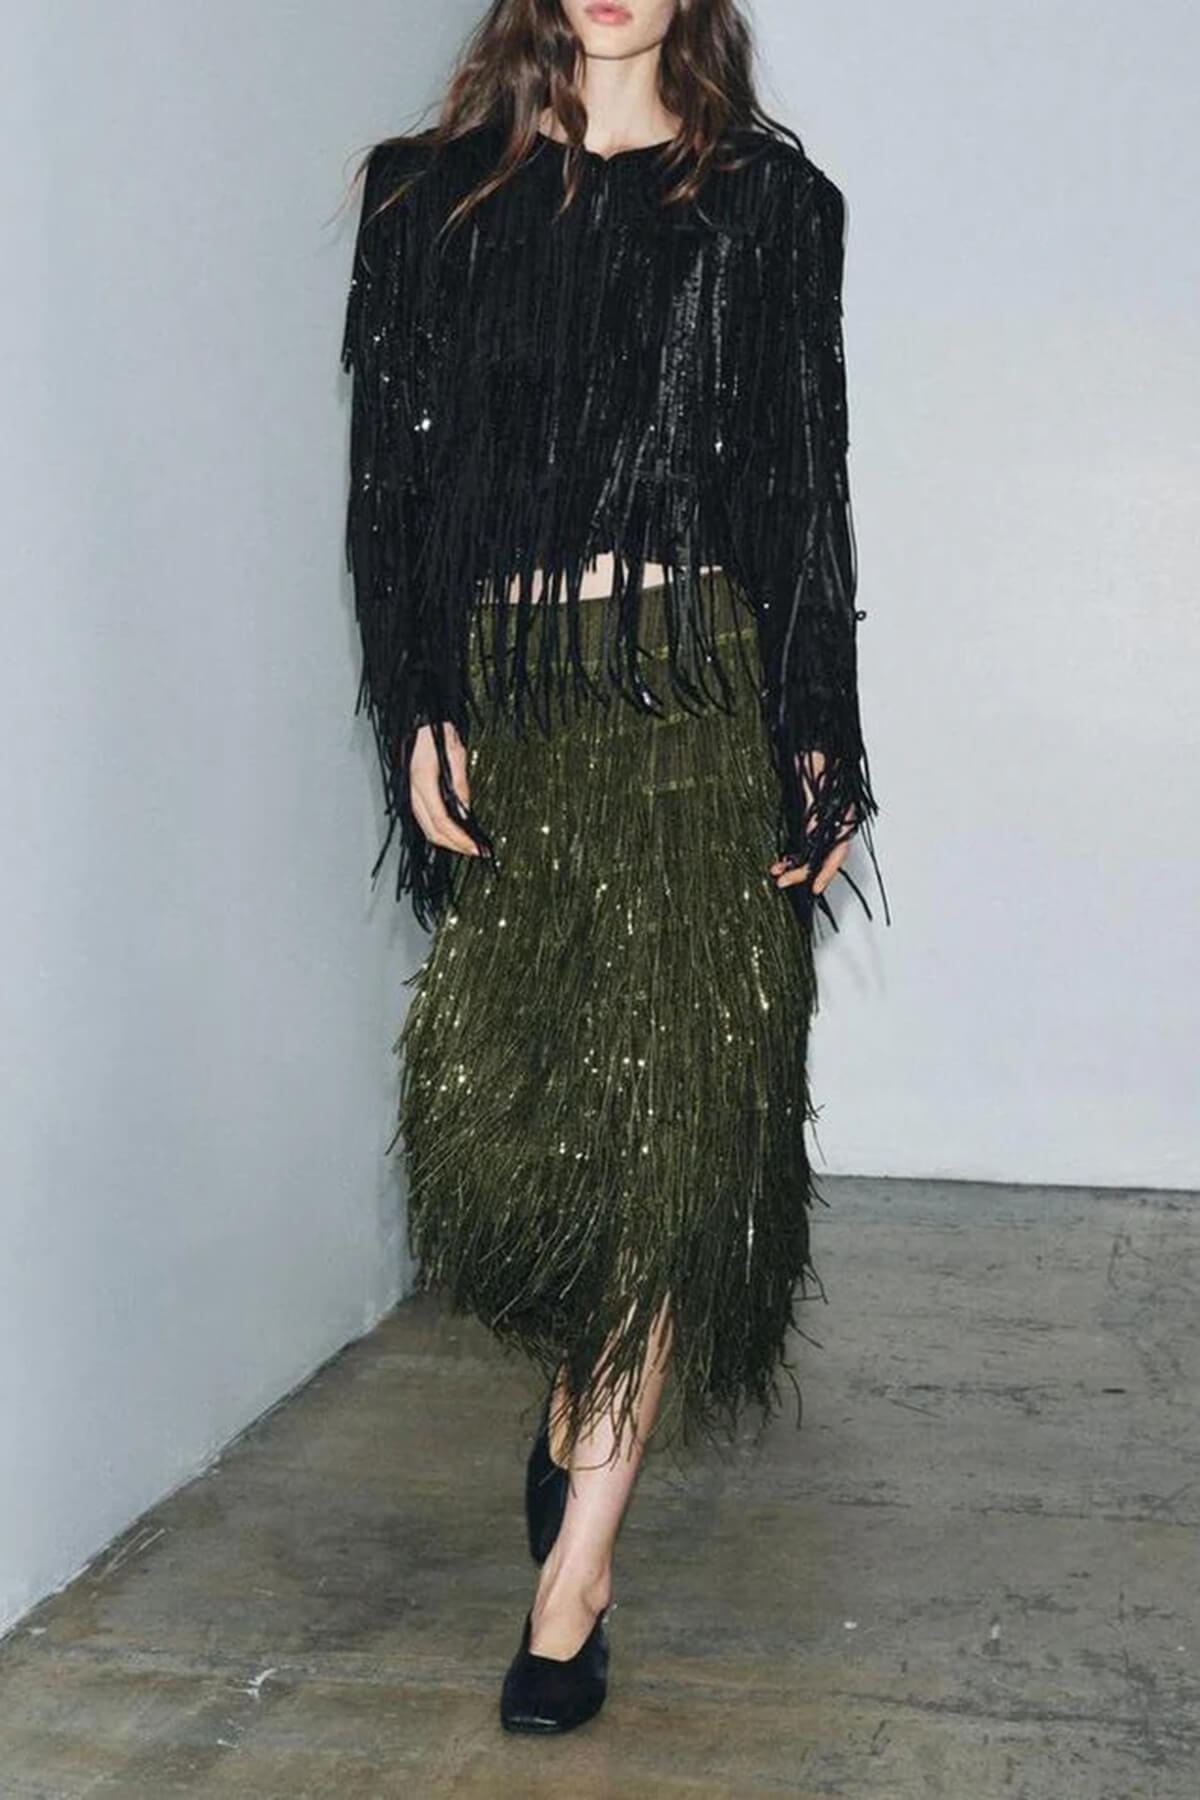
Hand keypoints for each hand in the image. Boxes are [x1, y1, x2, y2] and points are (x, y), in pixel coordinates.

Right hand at [409, 721, 480, 855]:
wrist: (418, 719)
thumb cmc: (436, 729)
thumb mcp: (456, 753)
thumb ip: (460, 784)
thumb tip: (467, 812)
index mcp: (422, 780)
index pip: (442, 820)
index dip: (460, 838)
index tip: (477, 848)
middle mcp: (413, 791)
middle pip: (432, 831)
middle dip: (455, 845)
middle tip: (477, 851)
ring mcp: (411, 793)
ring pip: (427, 828)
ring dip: (448, 840)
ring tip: (469, 844)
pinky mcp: (414, 793)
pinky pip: (426, 818)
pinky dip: (441, 829)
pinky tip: (457, 830)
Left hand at [769, 747, 853, 895]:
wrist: (810, 743)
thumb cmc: (817, 759)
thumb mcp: (814, 789)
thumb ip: (814, 817)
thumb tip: (811, 840)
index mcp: (843, 817)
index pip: (837, 852)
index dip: (825, 872)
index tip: (813, 887)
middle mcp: (835, 823)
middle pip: (822, 857)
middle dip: (803, 872)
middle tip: (782, 882)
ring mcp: (823, 822)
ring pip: (812, 852)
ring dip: (795, 864)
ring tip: (776, 872)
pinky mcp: (810, 818)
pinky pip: (804, 842)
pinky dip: (792, 852)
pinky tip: (780, 860)